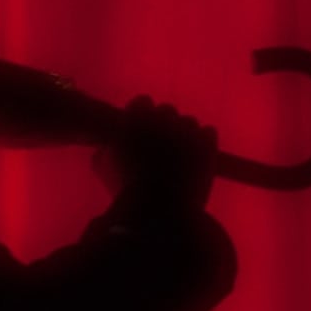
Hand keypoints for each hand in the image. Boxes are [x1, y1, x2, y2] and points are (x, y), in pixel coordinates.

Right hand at [102, 98, 219, 222]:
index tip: (138, 131)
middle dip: (162, 124)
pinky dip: (202, 141)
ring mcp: (189, 129)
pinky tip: (194, 157)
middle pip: (166, 110)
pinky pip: (208, 133)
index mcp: (136, 118)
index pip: (141, 101)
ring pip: (188, 121)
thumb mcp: (102, 167)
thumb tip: (109, 147)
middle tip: (157, 145)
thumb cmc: (126, 188)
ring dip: (183, 133)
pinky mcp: (208, 143)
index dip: (140, 116)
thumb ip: (105, 148)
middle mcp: (164, 117)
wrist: (160, 209)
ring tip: (177, 154)